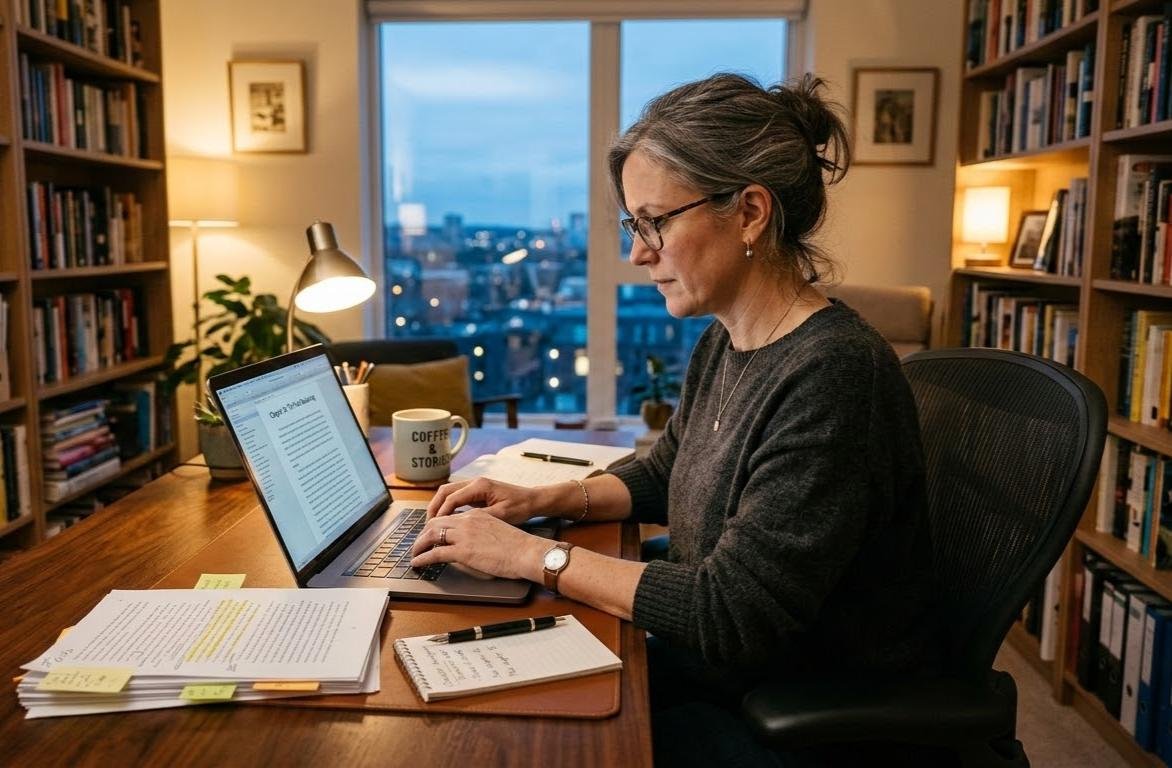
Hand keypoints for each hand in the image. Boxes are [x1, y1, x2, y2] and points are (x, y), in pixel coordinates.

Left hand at [409, 510, 546, 580]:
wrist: (527, 551)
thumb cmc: (519, 546)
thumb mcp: (498, 530)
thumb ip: (483, 532)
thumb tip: (475, 543)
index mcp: (477, 515)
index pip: (450, 517)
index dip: (437, 526)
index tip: (432, 534)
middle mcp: (467, 521)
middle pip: (435, 522)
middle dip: (423, 533)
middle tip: (419, 543)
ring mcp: (464, 535)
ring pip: (431, 535)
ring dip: (419, 545)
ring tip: (414, 554)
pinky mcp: (463, 551)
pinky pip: (435, 553)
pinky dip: (422, 558)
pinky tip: (418, 563)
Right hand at [426, 476, 548, 524]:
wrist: (532, 500)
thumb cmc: (520, 507)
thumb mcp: (501, 515)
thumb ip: (479, 518)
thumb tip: (459, 525)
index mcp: (480, 486)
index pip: (452, 498)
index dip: (441, 513)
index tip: (434, 528)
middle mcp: (475, 482)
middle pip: (444, 491)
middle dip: (434, 508)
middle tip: (427, 525)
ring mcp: (475, 485)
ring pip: (448, 492)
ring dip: (439, 506)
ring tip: (433, 524)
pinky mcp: (476, 492)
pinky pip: (456, 496)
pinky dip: (447, 506)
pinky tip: (445, 520)